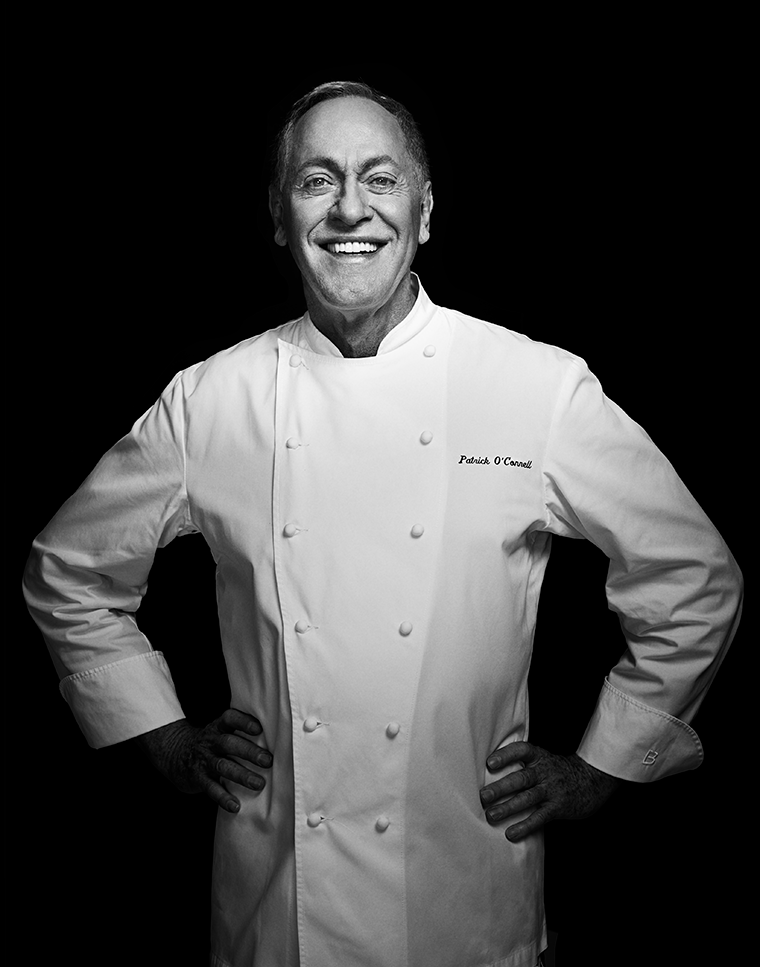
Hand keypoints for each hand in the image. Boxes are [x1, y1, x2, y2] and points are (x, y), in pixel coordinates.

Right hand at [136, 708, 272, 813]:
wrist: (176, 754)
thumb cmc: (211, 743)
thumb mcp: (221, 731)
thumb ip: (241, 732)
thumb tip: (277, 737)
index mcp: (218, 727)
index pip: (230, 719)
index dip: (243, 722)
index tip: (259, 728)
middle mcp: (211, 741)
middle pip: (229, 743)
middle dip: (249, 752)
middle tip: (268, 761)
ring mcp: (204, 760)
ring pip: (222, 766)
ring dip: (241, 775)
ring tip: (259, 784)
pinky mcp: (198, 778)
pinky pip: (211, 788)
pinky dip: (223, 797)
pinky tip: (235, 806)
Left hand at [479, 741, 620, 841]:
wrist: (592, 779)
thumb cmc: (558, 771)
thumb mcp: (543, 759)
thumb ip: (523, 762)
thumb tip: (489, 770)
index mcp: (539, 757)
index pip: (521, 751)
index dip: (506, 755)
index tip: (490, 763)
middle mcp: (545, 772)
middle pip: (521, 778)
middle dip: (501, 787)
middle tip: (483, 796)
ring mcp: (552, 790)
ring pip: (528, 798)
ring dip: (508, 807)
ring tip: (491, 815)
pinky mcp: (558, 807)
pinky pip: (540, 817)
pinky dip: (525, 826)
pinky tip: (511, 833)